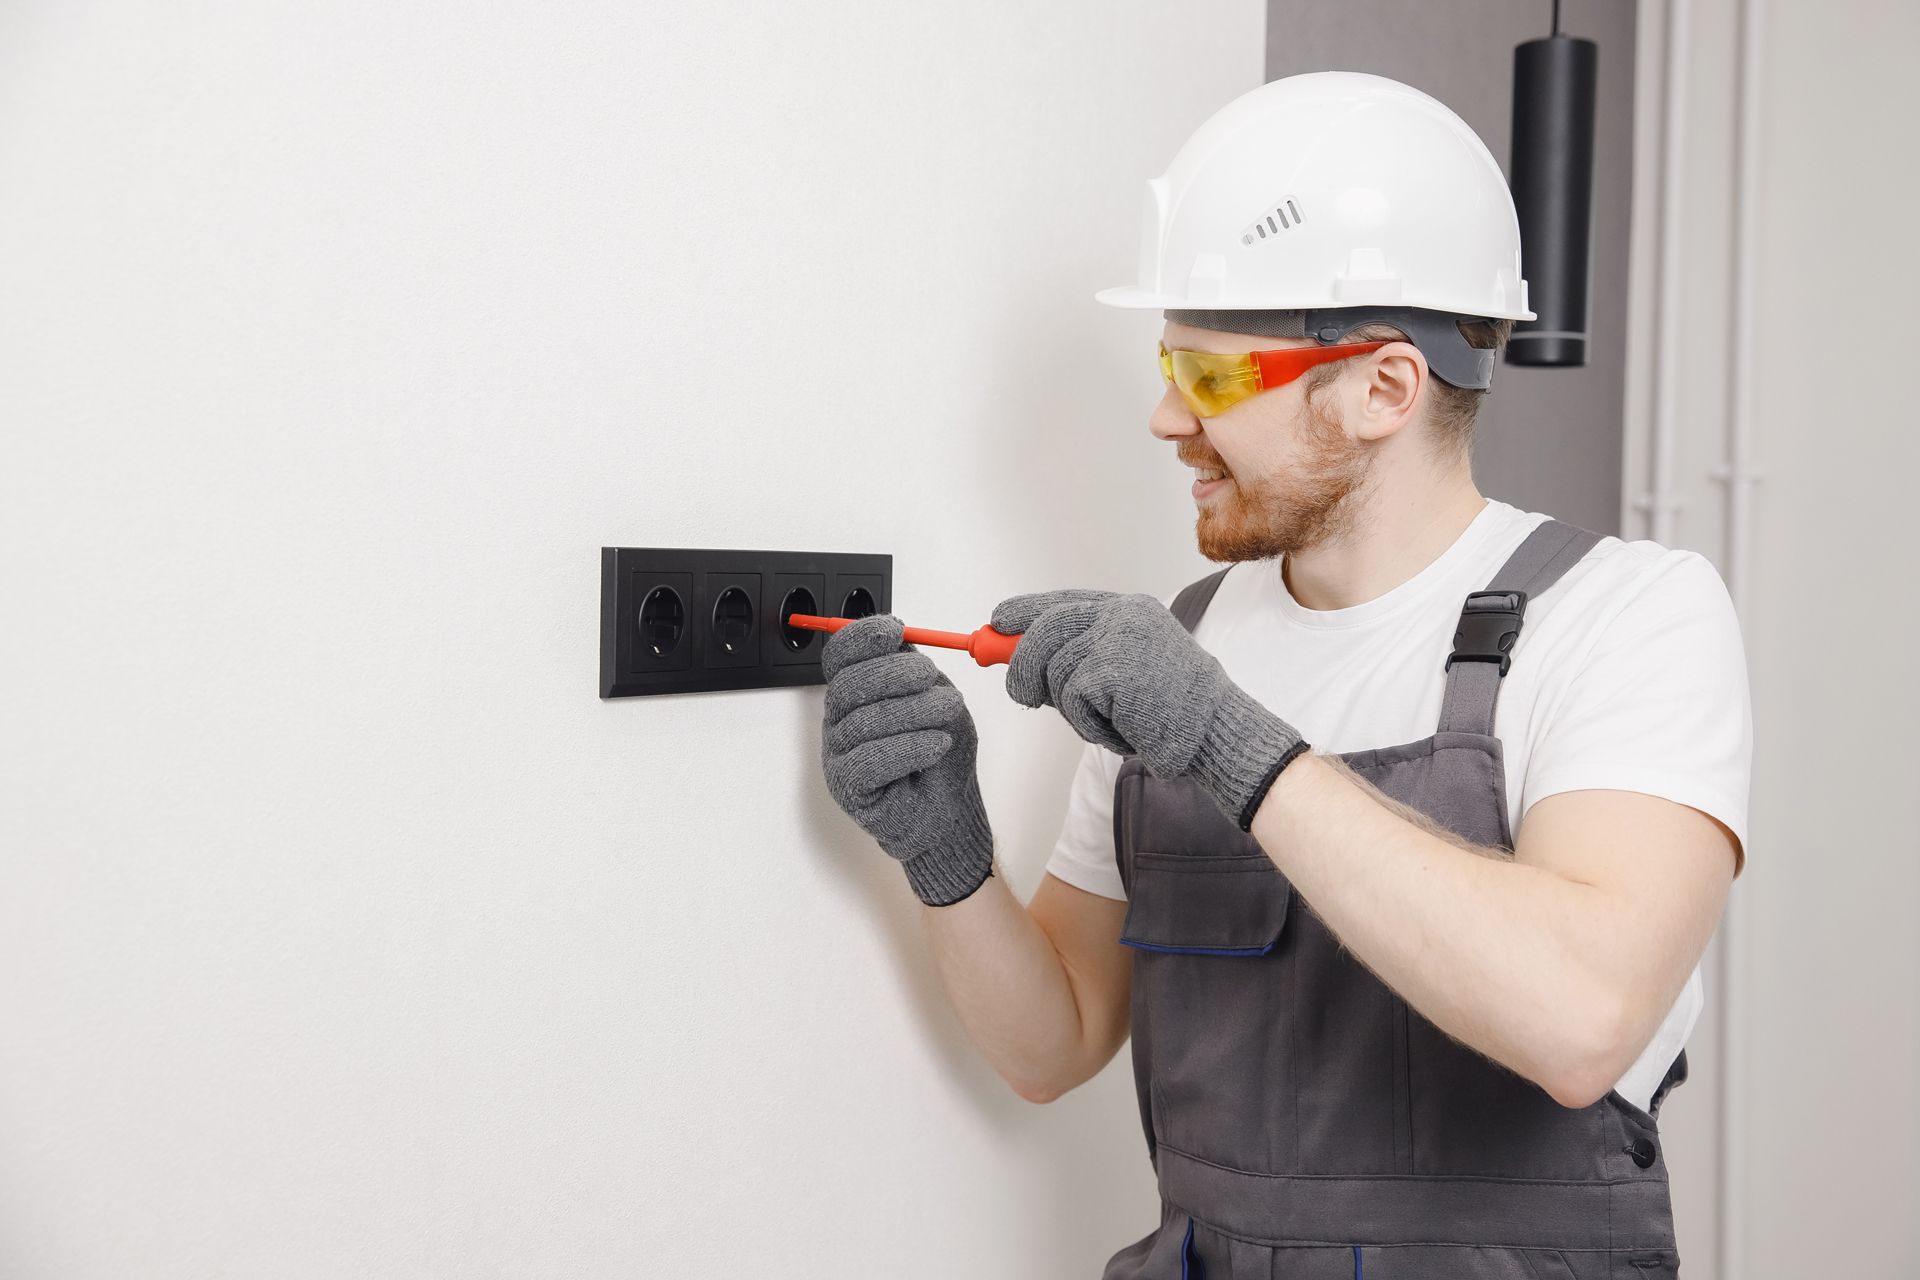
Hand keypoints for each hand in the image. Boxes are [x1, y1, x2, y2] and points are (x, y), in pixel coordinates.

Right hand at [820, 615, 994, 905]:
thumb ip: (918, 671)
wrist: (950, 810)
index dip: (861, 638)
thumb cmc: (941, 757)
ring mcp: (839, 754)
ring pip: (864, 722)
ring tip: (948, 711)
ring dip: (913, 711)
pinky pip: (869, 761)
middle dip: (892, 672)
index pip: (841, 656)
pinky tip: (936, 744)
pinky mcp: (848, 787)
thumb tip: (904, 640)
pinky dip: (908, 748)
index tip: (895, 630)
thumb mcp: (938, 700)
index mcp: (857, 692)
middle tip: (929, 675)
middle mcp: (841, 720)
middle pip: (848, 684)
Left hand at [989, 590, 1309, 829]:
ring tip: (1110, 720)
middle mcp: (1124, 614)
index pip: (1065, 600)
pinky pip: (1071, 698)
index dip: (1027, 611)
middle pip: (1045, 629)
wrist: (1215, 734)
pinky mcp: (1113, 668)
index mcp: (1130, 610)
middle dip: (1022, 664)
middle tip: (1021, 694)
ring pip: (1054, 671)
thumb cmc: (1172, 714)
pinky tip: (1120, 727)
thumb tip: (1020, 660)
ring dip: (1071, 710)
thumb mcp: (1126, 672)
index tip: (997, 620)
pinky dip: (1087, 724)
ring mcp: (1119, 637)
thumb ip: (1082, 658)